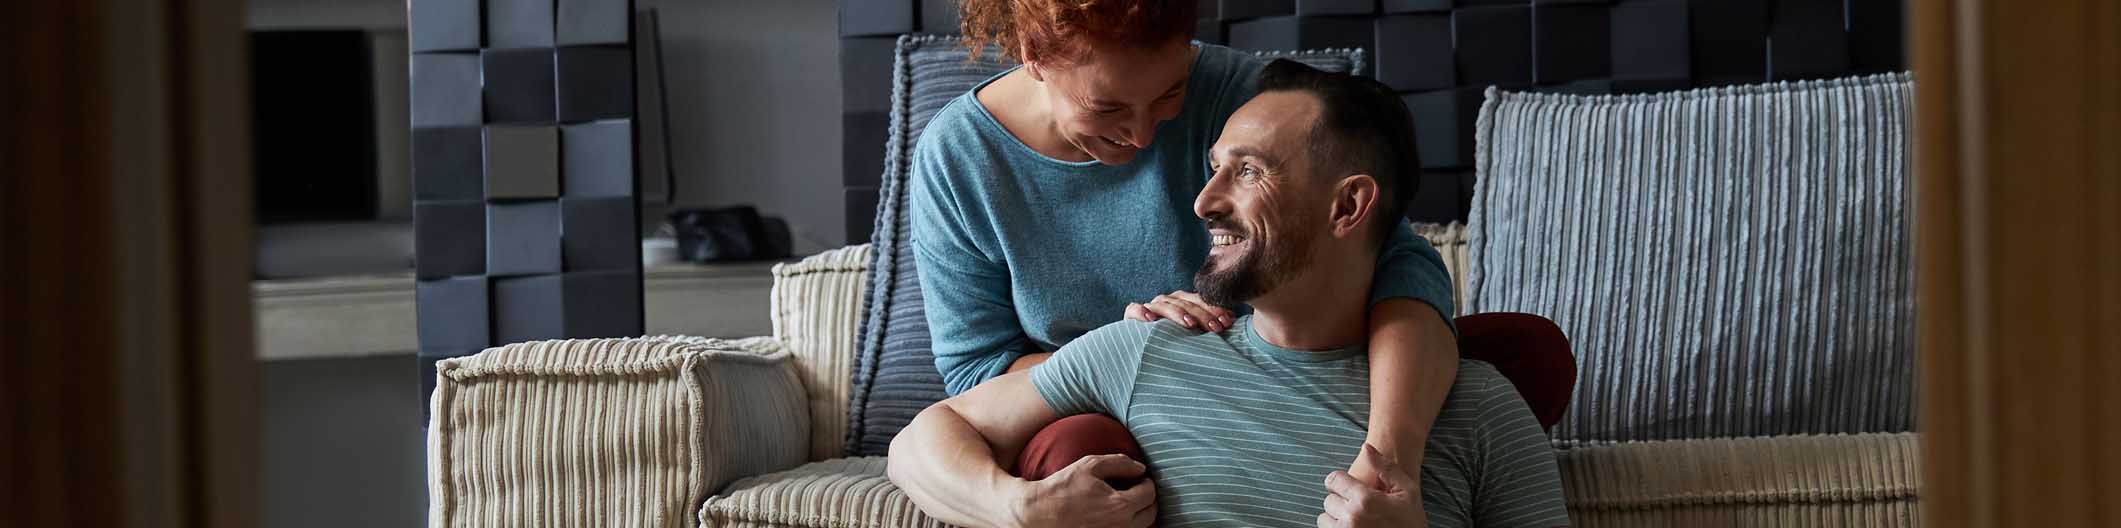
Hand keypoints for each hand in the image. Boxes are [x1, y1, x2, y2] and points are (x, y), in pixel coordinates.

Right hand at [1011, 454, 1156, 527]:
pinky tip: (1115, 513)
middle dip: (1148, 499)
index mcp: (1120, 505)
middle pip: (1150, 514)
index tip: (1139, 477)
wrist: (1040, 513)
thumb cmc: (1063, 487)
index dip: (1147, 482)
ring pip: (1141, 527)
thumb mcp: (1091, 465)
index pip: (1149, 494)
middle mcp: (1121, 525)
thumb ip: (1120, 463)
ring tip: (1128, 501)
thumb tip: (1140, 468)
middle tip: (1138, 489)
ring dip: (1140, 513)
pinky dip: (1127, 523)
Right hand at [1124, 290, 1233, 332]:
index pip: (1200, 301)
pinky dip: (1141, 312)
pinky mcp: (1131, 315)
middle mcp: (1167, 302)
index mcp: (1183, 302)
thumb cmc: (1174, 343)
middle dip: (1201, 314)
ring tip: (1189, 324)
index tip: (1228, 321)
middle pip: (1185, 303)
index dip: (1214, 310)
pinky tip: (1151, 320)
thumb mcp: (1194, 335)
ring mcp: (1150, 307)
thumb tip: (1234, 320)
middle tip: (1215, 327)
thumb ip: (1209, 326)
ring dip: (1177, 313)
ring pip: (1164, 304)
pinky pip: (1134, 309)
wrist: (1140, 350)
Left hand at [1318, 444, 1423, 527]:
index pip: (1333, 480)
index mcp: (1365, 500)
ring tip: (1357, 520)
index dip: (1342, 482)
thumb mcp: (1407, 491)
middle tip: (1360, 507)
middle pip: (1329, 500)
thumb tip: (1366, 448)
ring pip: (1325, 518)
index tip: (1351, 488)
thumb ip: (1386, 468)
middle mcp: (1351, 517)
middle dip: (1342, 501)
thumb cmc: (1411, 522)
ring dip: (1337, 517)